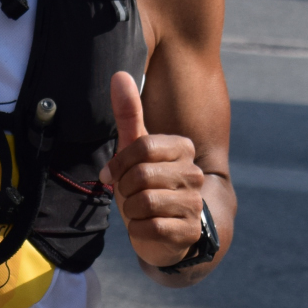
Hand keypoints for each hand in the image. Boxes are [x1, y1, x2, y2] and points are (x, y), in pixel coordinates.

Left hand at [101, 70, 204, 267]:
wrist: (160, 233)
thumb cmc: (145, 187)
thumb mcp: (133, 151)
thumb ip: (129, 114)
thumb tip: (118, 74)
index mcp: (183, 149)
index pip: (142, 147)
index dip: (119, 163)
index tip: (112, 175)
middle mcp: (194, 173)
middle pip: (141, 175)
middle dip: (126, 189)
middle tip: (131, 195)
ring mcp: (195, 203)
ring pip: (145, 202)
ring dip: (131, 210)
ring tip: (140, 211)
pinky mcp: (189, 231)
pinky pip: (150, 227)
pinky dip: (139, 230)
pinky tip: (146, 228)